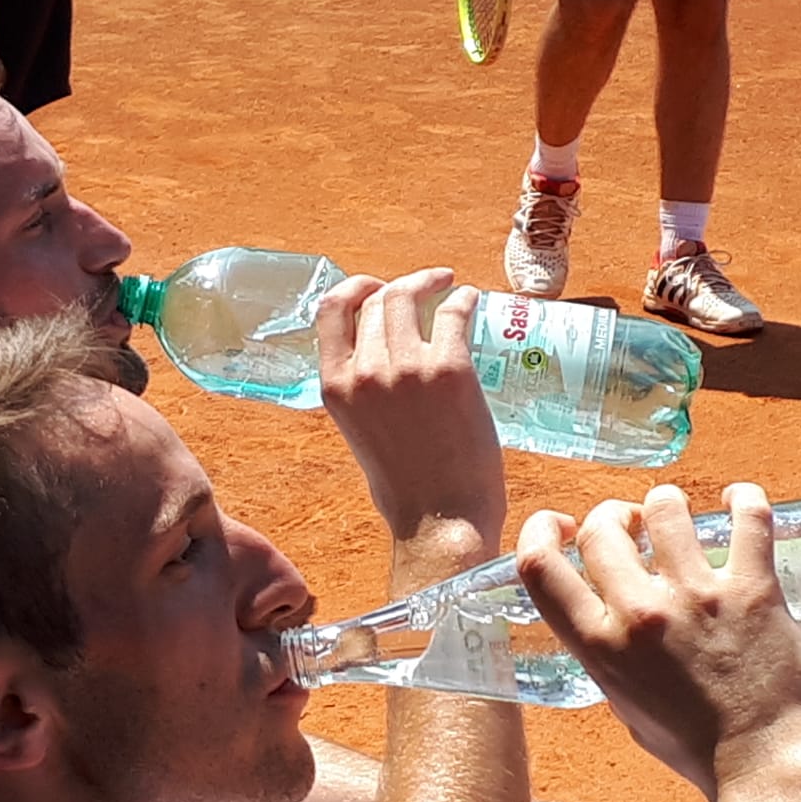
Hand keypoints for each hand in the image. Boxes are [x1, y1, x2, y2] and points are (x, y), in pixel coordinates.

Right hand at [317, 269, 504, 550]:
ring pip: (409, 297)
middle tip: (425, 285)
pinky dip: (463, 299)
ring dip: (430, 281)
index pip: (330, 311)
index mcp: (335, 388)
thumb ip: (366, 393)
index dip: (354, 288)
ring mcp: (408, 368)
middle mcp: (365, 372)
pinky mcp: (451, 371)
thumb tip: (386, 360)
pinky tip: (470, 301)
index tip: (375, 286)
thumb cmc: (407, 489)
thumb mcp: (362, 433)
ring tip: (449, 285)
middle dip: (401, 285)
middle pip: (376, 300)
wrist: (441, 520)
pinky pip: (453, 313)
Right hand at [515, 483, 800, 798]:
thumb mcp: (623, 705)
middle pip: (601, 528)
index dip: (539, 531)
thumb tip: (610, 615)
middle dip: (612, 516)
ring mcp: (697, 597)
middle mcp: (640, 615)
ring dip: (666, 505)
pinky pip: (747, 517)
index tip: (559, 525)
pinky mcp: (753, 589)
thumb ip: (608, 654)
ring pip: (664, 507)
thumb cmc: (695, 747)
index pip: (538, 566)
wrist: (764, 764)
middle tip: (632, 525)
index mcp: (599, 647)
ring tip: (680, 518)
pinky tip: (737, 502)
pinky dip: (742, 499)